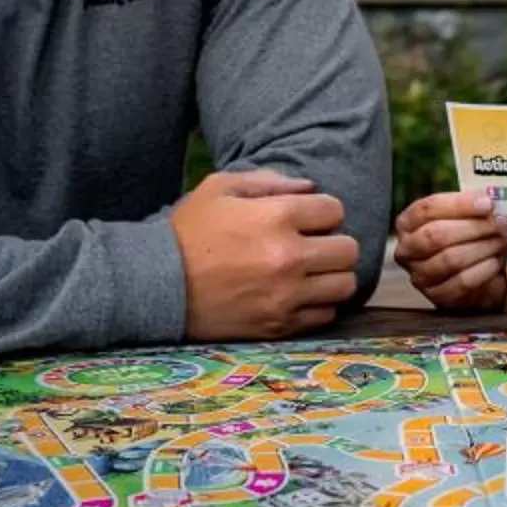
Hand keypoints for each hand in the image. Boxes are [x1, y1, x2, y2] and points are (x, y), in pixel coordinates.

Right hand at [172, 168, 360, 338]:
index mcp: (277, 217)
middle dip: (334, 243)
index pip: (335, 210)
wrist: (157, 284)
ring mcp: (286, 295)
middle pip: (349, 250)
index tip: (307, 219)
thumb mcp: (221, 187)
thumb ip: (270, 180)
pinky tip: (296, 294)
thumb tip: (311, 187)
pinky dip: (317, 304)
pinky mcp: (279, 325)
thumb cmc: (188, 230)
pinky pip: (325, 315)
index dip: (322, 212)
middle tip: (314, 246)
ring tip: (310, 272)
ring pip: (345, 285)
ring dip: (332, 276)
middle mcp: (288, 257)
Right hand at [393, 189, 506, 312]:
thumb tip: (490, 202)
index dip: (459, 204)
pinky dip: (484, 269)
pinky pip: (462, 282)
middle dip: (474, 226)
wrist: (477, 277)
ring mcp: (419, 276)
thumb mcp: (467, 216)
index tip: (488, 203)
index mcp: (408, 223)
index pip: (427, 209)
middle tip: (502, 221)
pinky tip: (497, 260)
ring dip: (483, 246)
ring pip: (450, 259)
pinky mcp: (437, 296)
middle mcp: (407, 250)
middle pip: (437, 235)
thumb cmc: (468, 238)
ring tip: (504, 238)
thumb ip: (473, 207)